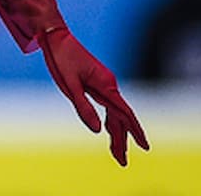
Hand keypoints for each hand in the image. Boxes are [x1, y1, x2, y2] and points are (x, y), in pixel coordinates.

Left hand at [38, 28, 148, 165]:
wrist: (56, 38)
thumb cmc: (62, 58)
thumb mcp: (69, 84)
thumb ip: (83, 106)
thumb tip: (98, 130)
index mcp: (105, 84)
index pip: (124, 112)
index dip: (135, 130)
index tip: (145, 146)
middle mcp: (109, 85)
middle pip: (121, 117)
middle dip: (124, 140)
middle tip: (123, 162)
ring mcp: (104, 84)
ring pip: (115, 114)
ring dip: (117, 134)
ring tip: (118, 155)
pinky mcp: (98, 84)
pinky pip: (108, 107)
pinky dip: (110, 121)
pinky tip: (109, 132)